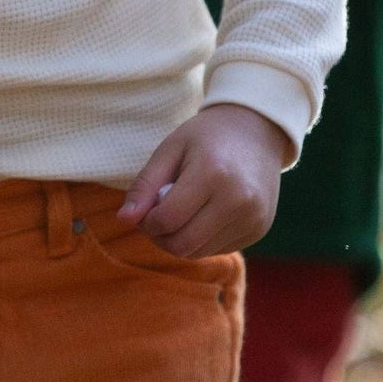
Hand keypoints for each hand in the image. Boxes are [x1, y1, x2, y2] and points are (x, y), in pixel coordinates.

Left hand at [118, 103, 292, 256]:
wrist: (256, 129)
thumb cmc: (206, 137)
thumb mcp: (170, 149)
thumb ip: (144, 185)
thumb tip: (123, 220)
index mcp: (212, 174)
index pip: (167, 219)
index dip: (147, 221)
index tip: (145, 209)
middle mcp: (238, 200)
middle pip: (183, 244)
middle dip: (160, 236)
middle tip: (157, 216)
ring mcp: (253, 218)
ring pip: (199, 252)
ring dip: (180, 239)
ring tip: (182, 210)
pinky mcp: (259, 229)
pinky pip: (218, 249)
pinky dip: (202, 239)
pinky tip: (204, 213)